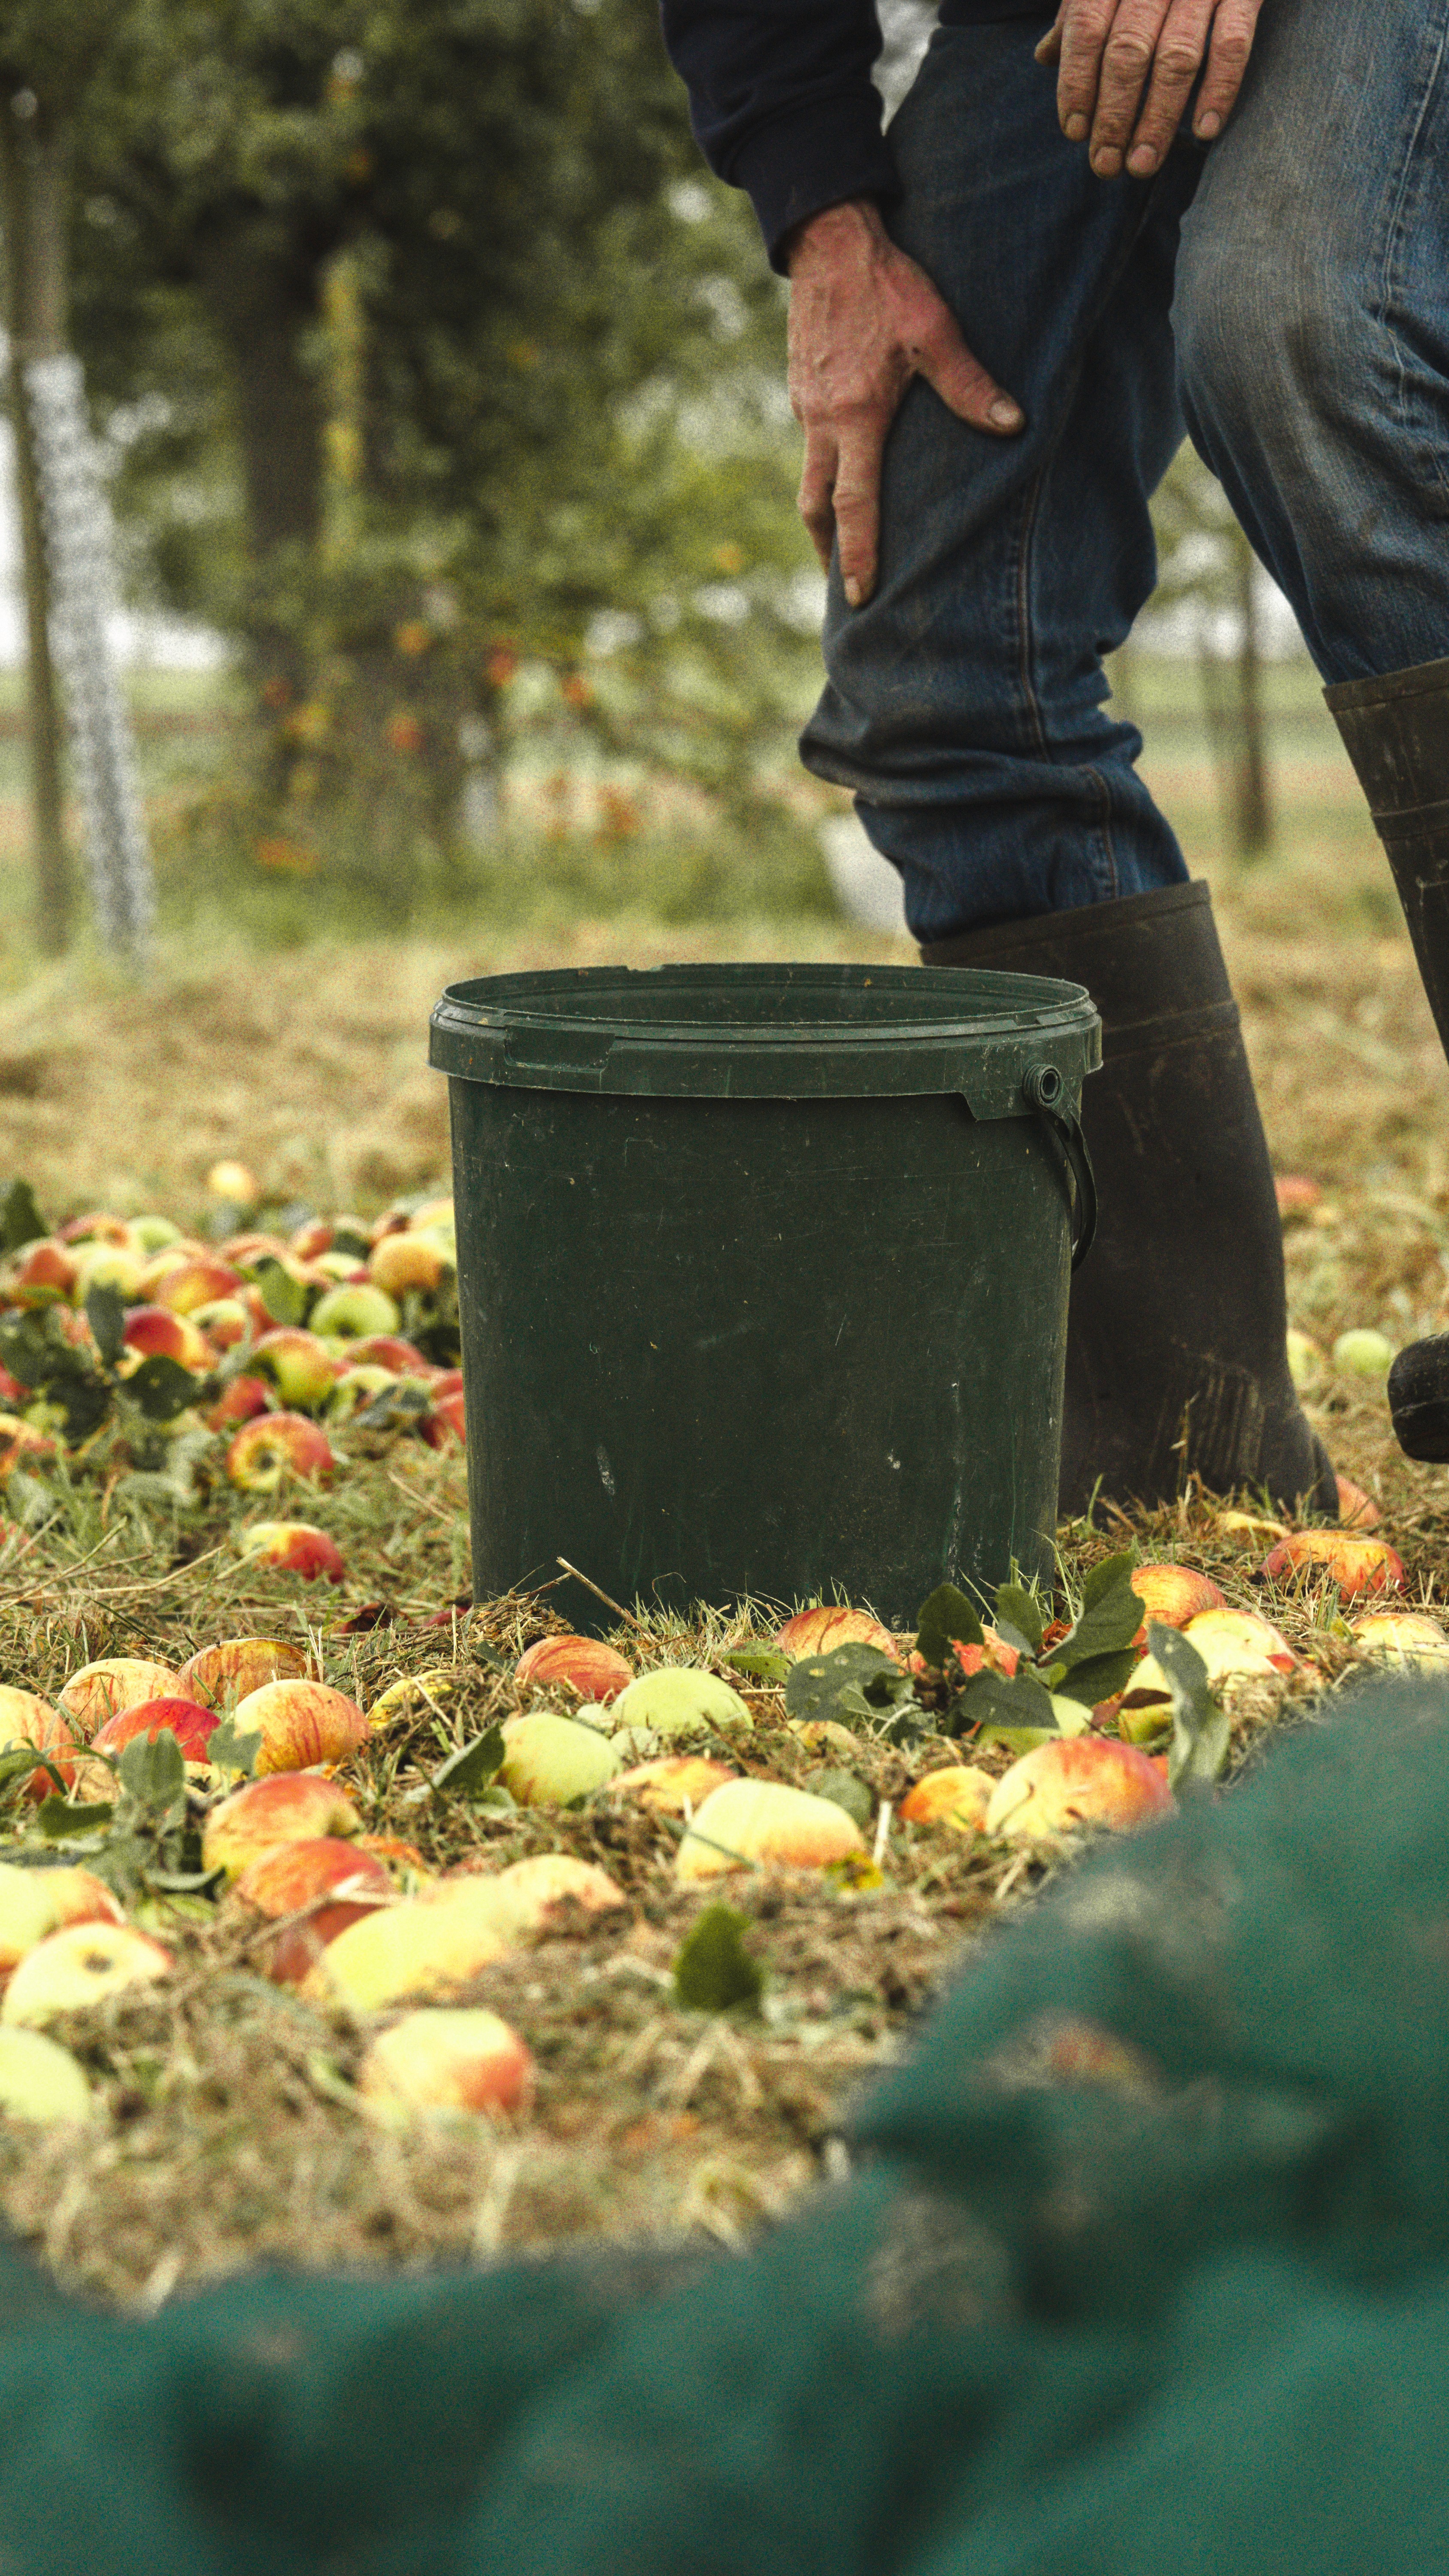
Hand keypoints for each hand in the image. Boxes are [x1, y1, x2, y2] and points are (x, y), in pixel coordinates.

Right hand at [785, 197, 1022, 608]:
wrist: (828, 236)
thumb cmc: (887, 282)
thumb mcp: (934, 328)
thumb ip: (969, 381)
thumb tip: (1012, 424)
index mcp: (855, 414)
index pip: (853, 503)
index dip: (857, 553)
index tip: (860, 596)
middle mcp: (822, 420)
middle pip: (816, 507)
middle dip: (830, 552)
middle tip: (844, 593)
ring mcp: (807, 406)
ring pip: (809, 480)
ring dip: (825, 520)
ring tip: (842, 549)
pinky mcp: (803, 390)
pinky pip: (812, 447)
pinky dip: (825, 477)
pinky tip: (847, 480)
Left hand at [1035, 0, 1263, 178]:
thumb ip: (1079, 12)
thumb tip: (1045, 56)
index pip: (1086, 29)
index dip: (1076, 82)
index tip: (1075, 132)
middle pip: (1128, 52)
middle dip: (1114, 114)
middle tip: (1105, 165)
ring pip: (1176, 58)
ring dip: (1158, 118)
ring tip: (1143, 164)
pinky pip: (1232, 42)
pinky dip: (1219, 89)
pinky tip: (1204, 131)